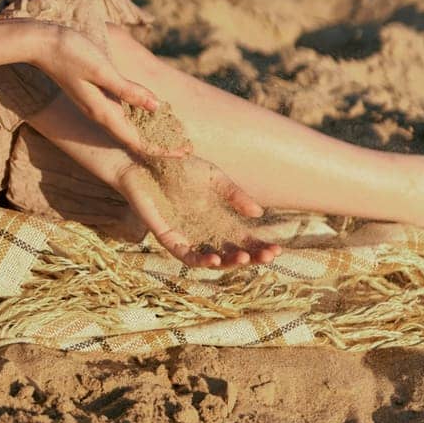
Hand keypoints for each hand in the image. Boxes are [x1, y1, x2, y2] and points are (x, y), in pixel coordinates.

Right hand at [29, 23, 192, 166]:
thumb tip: (156, 107)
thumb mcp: (102, 71)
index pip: (137, 141)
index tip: (184, 154)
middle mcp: (100, 113)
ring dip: (151, 132)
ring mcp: (96, 104)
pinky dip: (139, 115)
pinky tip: (149, 110)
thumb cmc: (71, 53)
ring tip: (174, 134)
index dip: (162, 150)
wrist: (41, 43)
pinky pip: (122, 112)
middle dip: (161, 145)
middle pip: (135, 138)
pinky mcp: (94, 94)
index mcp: (103, 112)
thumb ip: (128, 90)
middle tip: (188, 148)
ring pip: (129, 126)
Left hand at [114, 155, 283, 268]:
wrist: (146, 159)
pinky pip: (184, 254)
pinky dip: (200, 260)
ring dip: (228, 263)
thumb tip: (259, 214)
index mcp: (217, 218)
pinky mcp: (166, 235)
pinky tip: (215, 260)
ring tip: (244, 259)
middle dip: (251, 258)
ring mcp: (186, 235)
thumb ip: (234, 194)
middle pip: (231, 253)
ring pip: (210, 259)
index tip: (277, 250)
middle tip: (267, 257)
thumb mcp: (214, 178)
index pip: (242, 239)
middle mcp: (203, 231)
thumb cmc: (178, 167)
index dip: (259, 247)